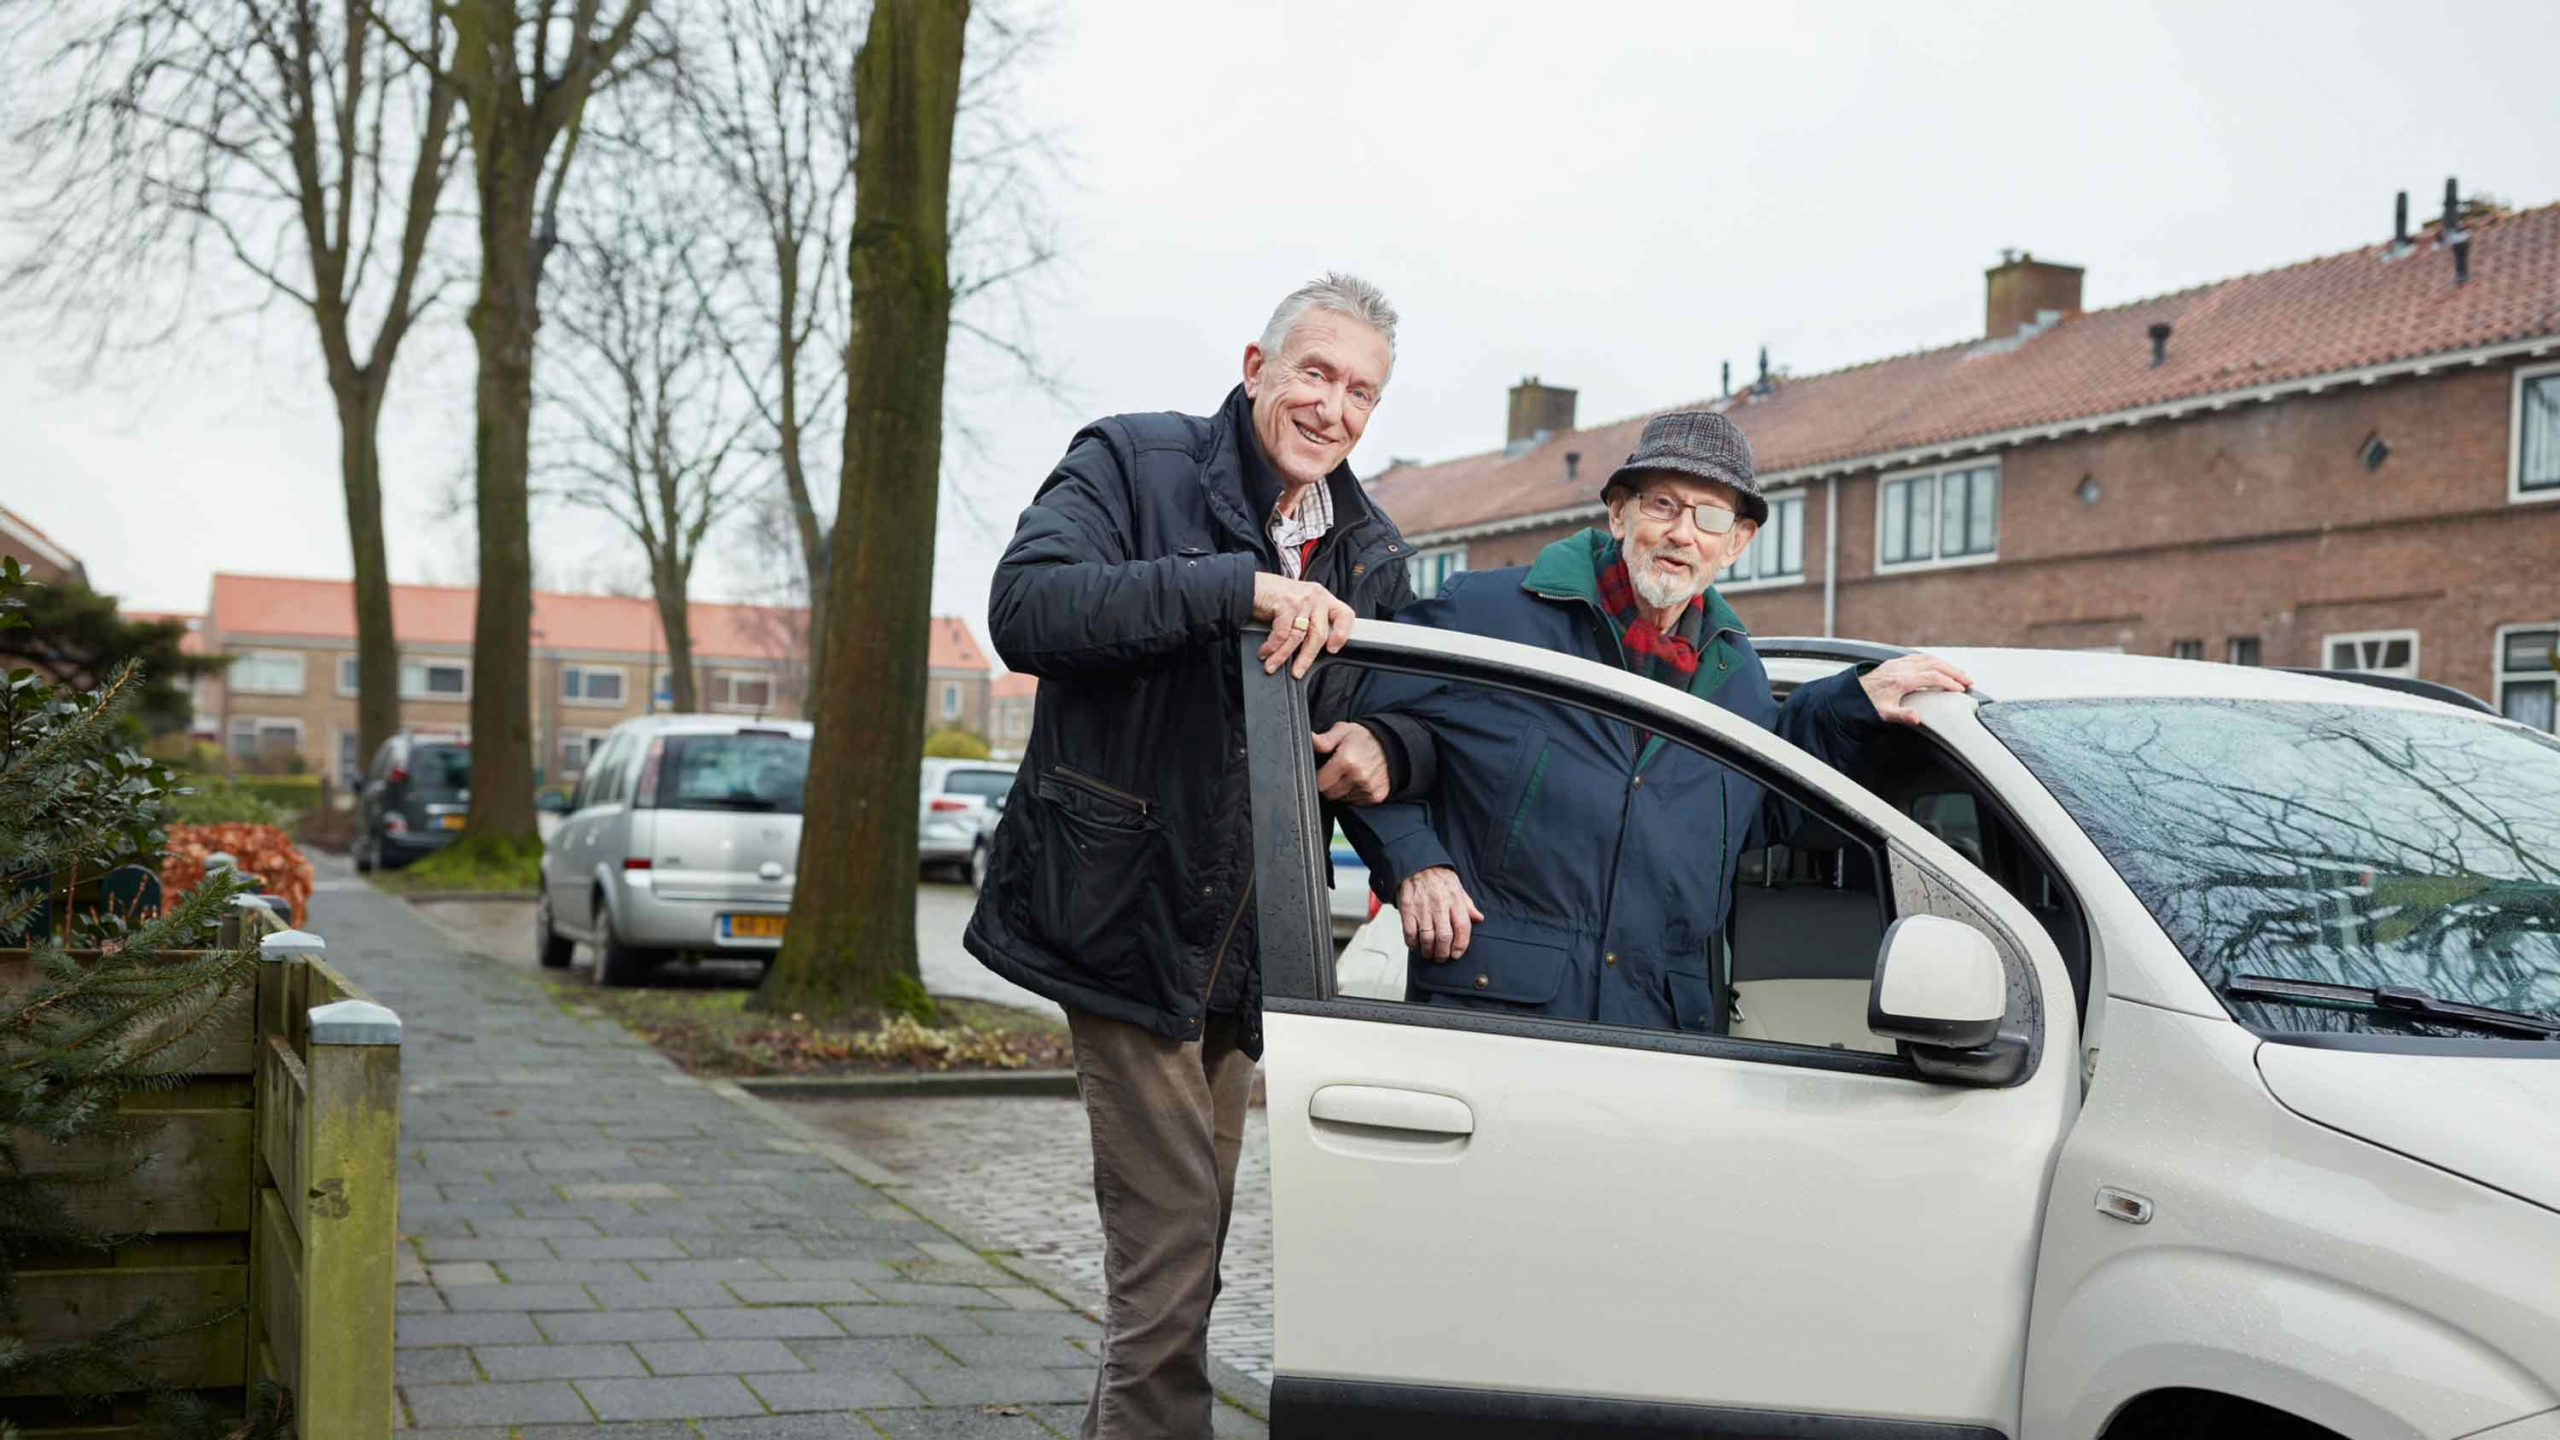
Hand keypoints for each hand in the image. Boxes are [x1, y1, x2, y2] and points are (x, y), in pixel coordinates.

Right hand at [1253, 573, 1355, 678]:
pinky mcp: (1287, 603)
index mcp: (1323, 598)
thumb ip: (1309, 620)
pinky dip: (1272, 647)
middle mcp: (1316, 597)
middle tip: (1297, 671)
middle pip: (1319, 634)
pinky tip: (1265, 652)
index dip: (1342, 634)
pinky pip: (1282, 634)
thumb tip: (1309, 651)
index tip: (1333, 649)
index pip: (1345, 615)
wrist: (1249, 585)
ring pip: (1298, 637)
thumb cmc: (1273, 597)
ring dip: (1283, 656)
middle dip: (1306, 658)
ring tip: (1273, 665)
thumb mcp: (1299, 605)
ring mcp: (1302, 599)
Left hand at [1314, 722, 1389, 803]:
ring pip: (1342, 799)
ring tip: (1349, 774)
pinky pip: (1355, 802)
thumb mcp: (1342, 731)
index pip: (1320, 783)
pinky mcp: (1376, 796)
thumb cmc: (1364, 738)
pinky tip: (1358, 780)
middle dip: (1329, 784)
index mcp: (1346, 761)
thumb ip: (1324, 740)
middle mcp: (1358, 777)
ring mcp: (1368, 788)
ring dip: (1342, 790)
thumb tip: (1310, 740)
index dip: (1318, 777)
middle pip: (1330, 793)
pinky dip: (1354, 794)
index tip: (1322, 771)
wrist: (1391, 744)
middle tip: (1336, 771)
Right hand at [1398, 866, 1481, 961]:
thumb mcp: (1457, 887)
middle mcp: (1439, 905)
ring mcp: (1422, 908)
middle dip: (1444, 953)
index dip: (1461, 945)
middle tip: (1442, 957)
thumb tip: (1478, 918)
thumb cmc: (1438, 876)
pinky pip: (1410, 932)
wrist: (1416, 864)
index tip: (1457, 953)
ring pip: (1427, 938)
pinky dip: (1413, 943)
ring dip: (1429, 951)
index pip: (1462, 927)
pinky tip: (1416, 946)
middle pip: (1444, 937)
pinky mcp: (1407, 909)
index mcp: (1454, 900)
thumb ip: (1468, 905)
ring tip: (1430, 955)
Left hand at [1858, 652, 1974, 724]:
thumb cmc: (1865, 704)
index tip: (1961, 689)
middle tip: (1968, 680)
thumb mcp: (1883, 713)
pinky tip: (1938, 666)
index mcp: (1901, 680)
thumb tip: (1917, 718)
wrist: (1848, 694)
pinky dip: (1933, 661)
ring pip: (1927, 658)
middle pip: (1934, 664)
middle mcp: (1901, 668)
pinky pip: (1918, 657)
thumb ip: (1901, 715)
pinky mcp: (1893, 662)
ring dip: (1945, 665)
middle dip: (1954, 671)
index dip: (1949, 682)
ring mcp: (1897, 663)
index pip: (1932, 677)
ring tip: (1958, 673)